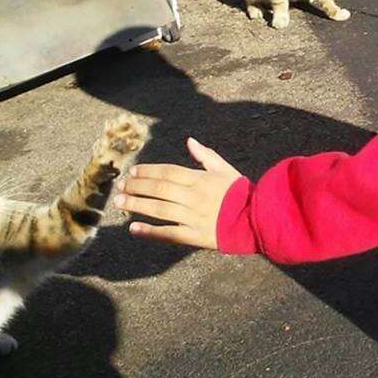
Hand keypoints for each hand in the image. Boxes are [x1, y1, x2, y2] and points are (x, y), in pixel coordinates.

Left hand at [112, 138, 242, 248]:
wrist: (258, 220)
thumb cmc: (241, 193)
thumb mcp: (225, 169)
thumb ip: (206, 156)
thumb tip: (189, 141)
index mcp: (200, 179)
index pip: (167, 171)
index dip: (147, 171)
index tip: (132, 171)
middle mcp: (194, 196)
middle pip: (159, 188)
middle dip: (136, 186)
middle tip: (119, 186)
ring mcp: (194, 217)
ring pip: (159, 209)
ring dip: (136, 205)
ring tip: (118, 202)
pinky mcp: (195, 236)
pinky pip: (169, 233)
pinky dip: (150, 231)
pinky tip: (133, 228)